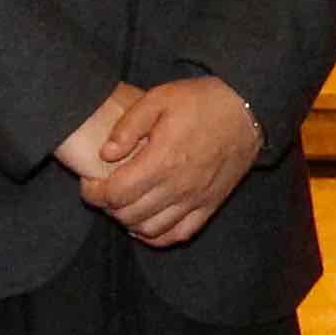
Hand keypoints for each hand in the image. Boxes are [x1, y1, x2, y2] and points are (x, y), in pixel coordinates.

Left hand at [85, 76, 263, 251]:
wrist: (246, 109)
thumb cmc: (201, 101)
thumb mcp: (159, 99)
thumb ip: (128, 127)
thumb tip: (106, 154)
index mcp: (161, 160)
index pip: (115, 194)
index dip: (94, 194)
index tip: (89, 183)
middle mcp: (177, 186)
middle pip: (129, 215)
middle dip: (108, 207)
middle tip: (104, 192)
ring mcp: (195, 199)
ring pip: (151, 230)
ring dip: (130, 222)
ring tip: (124, 206)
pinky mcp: (210, 205)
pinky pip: (179, 234)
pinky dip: (158, 236)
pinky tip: (148, 224)